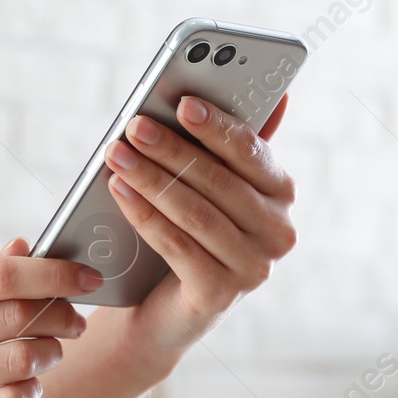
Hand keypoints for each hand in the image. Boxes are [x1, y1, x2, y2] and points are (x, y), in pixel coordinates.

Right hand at [0, 243, 102, 397]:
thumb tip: (26, 246)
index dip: (54, 274)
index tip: (87, 277)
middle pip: (15, 315)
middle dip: (60, 316)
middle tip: (75, 321)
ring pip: (17, 360)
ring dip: (49, 356)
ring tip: (51, 354)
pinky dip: (30, 392)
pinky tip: (27, 387)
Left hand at [99, 93, 296, 372]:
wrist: (163, 305)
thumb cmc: (189, 227)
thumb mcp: (209, 182)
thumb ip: (231, 141)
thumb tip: (277, 92)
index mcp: (281, 191)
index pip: (252, 151)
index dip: (217, 126)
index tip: (182, 103)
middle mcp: (278, 231)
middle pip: (219, 181)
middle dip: (171, 150)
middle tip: (133, 126)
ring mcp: (254, 267)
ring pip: (196, 213)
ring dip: (151, 179)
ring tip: (116, 155)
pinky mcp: (221, 295)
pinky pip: (177, 246)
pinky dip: (145, 215)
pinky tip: (119, 192)